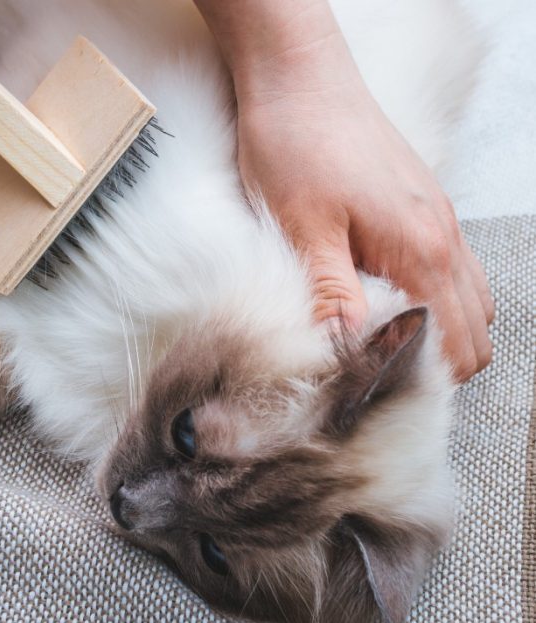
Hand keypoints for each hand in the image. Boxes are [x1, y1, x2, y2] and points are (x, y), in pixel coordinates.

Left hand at [194, 0, 492, 381]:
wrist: (300, 80)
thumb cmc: (296, 148)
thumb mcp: (303, 232)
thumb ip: (333, 297)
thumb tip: (350, 356)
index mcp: (422, 252)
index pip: (454, 345)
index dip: (423, 381)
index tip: (379, 396)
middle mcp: (444, 238)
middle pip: (474, 332)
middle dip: (438, 366)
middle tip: (379, 381)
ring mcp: (438, 221)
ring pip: (469, 301)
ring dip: (439, 333)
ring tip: (384, 348)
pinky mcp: (420, 208)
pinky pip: (452, 270)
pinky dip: (435, 300)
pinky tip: (386, 302)